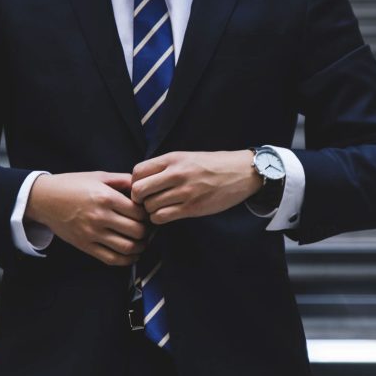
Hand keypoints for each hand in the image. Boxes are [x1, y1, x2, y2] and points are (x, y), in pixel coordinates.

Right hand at [25, 171, 148, 265]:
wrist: (44, 199)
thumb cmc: (72, 185)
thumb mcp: (98, 176)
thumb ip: (122, 180)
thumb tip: (142, 186)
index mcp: (105, 197)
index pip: (138, 212)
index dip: (148, 214)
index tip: (147, 214)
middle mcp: (100, 217)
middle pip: (136, 231)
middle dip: (147, 231)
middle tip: (147, 228)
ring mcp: (92, 233)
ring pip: (127, 247)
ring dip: (140, 247)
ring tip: (142, 242)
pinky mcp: (85, 245)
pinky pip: (111, 259)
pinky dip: (126, 260)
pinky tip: (131, 254)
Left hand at [131, 150, 262, 224]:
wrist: (241, 172)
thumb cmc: (212, 165)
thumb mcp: (186, 157)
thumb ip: (165, 166)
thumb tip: (141, 180)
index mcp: (172, 159)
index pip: (137, 171)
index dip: (134, 182)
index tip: (142, 188)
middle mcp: (176, 174)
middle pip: (138, 190)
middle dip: (138, 199)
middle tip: (146, 201)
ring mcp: (184, 192)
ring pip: (149, 206)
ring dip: (150, 210)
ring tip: (159, 208)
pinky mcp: (192, 208)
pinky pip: (162, 217)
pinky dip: (159, 218)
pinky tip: (166, 214)